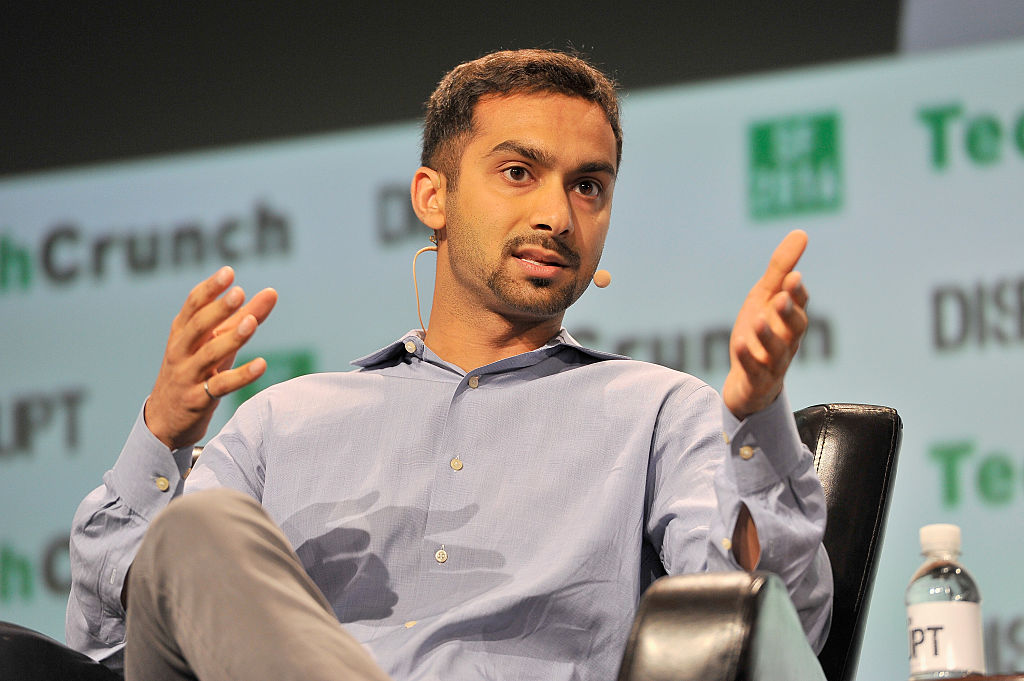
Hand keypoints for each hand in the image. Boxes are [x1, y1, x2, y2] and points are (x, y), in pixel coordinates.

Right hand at [145, 266, 277, 449]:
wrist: (165, 418)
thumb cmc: (197, 370)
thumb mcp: (217, 342)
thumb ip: (244, 317)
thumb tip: (272, 292)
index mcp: (182, 333)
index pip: (192, 306)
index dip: (209, 289)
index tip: (228, 272)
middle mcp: (181, 351)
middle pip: (197, 327)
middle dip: (218, 309)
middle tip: (238, 293)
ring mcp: (187, 376)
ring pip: (208, 355)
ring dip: (231, 339)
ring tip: (251, 323)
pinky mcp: (197, 399)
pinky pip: (221, 386)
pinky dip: (242, 376)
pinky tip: (262, 365)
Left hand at [722, 230, 808, 420]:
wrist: (748, 382)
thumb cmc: (760, 334)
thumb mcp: (765, 298)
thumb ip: (781, 270)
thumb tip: (801, 233)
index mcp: (790, 319)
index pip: (799, 304)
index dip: (796, 292)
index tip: (792, 278)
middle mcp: (787, 340)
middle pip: (794, 327)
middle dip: (789, 312)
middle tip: (782, 297)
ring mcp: (772, 362)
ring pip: (776, 351)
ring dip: (768, 336)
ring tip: (758, 321)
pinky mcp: (756, 379)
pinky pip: (753, 370)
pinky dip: (748, 358)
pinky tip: (739, 344)